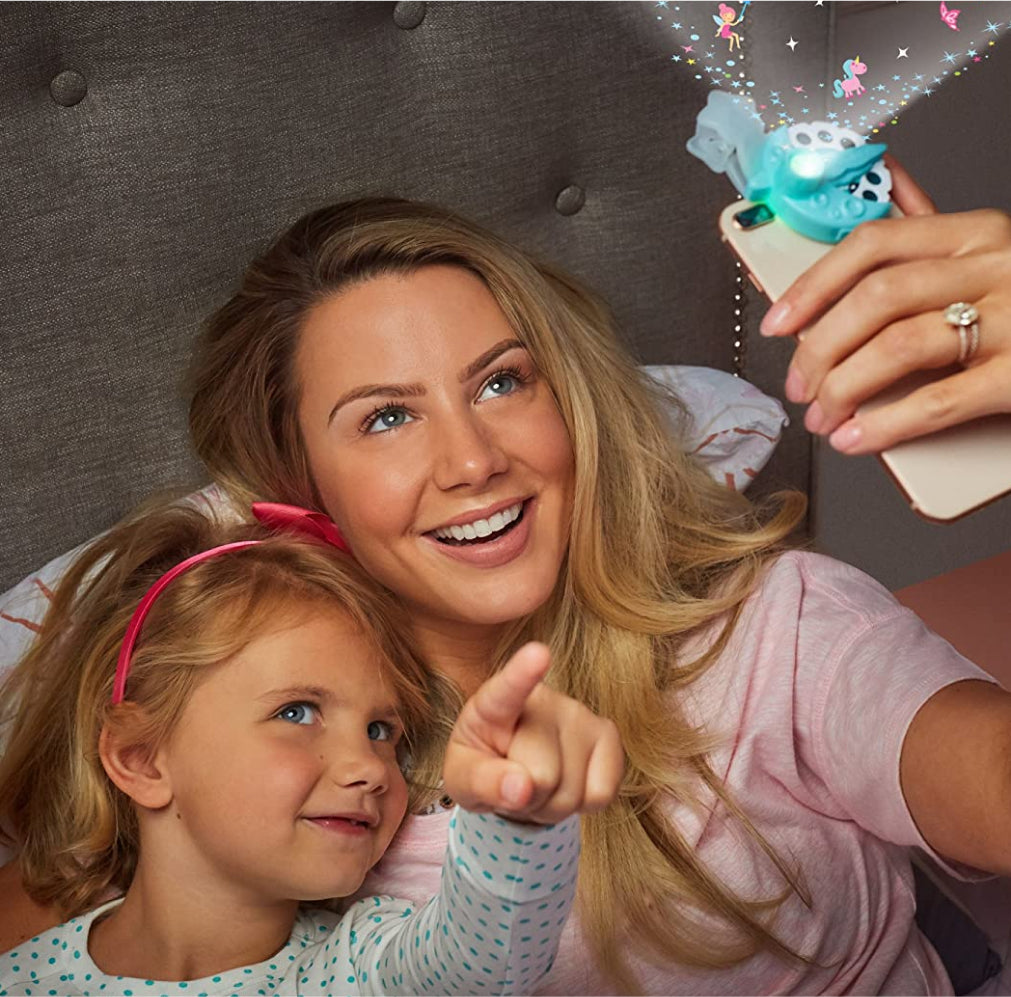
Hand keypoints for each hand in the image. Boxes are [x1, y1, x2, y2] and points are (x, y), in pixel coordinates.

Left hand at [442, 642, 623, 823]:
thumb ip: (482, 783)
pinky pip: (600, 794)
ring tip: (537, 784)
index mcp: (494, 703)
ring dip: (551, 807)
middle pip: (542, 777)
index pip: (509, 689)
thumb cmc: (483, 765)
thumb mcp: (463, 779)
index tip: (538, 652)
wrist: (513, 768)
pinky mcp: (608, 734)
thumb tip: (521, 789)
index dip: (524, 671)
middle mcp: (542, 700)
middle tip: (514, 784)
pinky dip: (582, 806)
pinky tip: (567, 782)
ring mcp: (580, 713)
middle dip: (528, 800)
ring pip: (572, 794)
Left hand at [760, 154, 1010, 452]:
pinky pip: (938, 401)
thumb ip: (932, 237)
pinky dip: (884, 424)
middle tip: (799, 386)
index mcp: (975, 233)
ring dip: (842, 388)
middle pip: (875, 300)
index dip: (813, 286)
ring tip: (824, 417)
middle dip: (819, 349)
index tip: (778, 324)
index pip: (872, 244)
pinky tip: (855, 438)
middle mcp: (995, 267)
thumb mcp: (990, 256)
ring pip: (897, 347)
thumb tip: (880, 182)